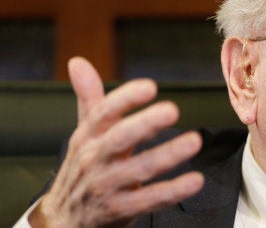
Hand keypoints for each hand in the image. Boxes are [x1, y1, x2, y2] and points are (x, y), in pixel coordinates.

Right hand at [29, 57, 203, 226]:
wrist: (62, 221)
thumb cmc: (83, 169)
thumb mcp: (83, 135)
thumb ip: (90, 99)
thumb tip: (78, 62)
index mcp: (87, 137)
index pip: (103, 114)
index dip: (125, 99)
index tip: (149, 86)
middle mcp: (94, 160)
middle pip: (120, 139)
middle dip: (145, 124)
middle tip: (172, 110)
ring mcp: (106, 187)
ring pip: (139, 170)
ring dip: (167, 155)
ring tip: (194, 141)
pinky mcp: (120, 210)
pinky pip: (149, 200)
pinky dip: (173, 191)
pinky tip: (196, 180)